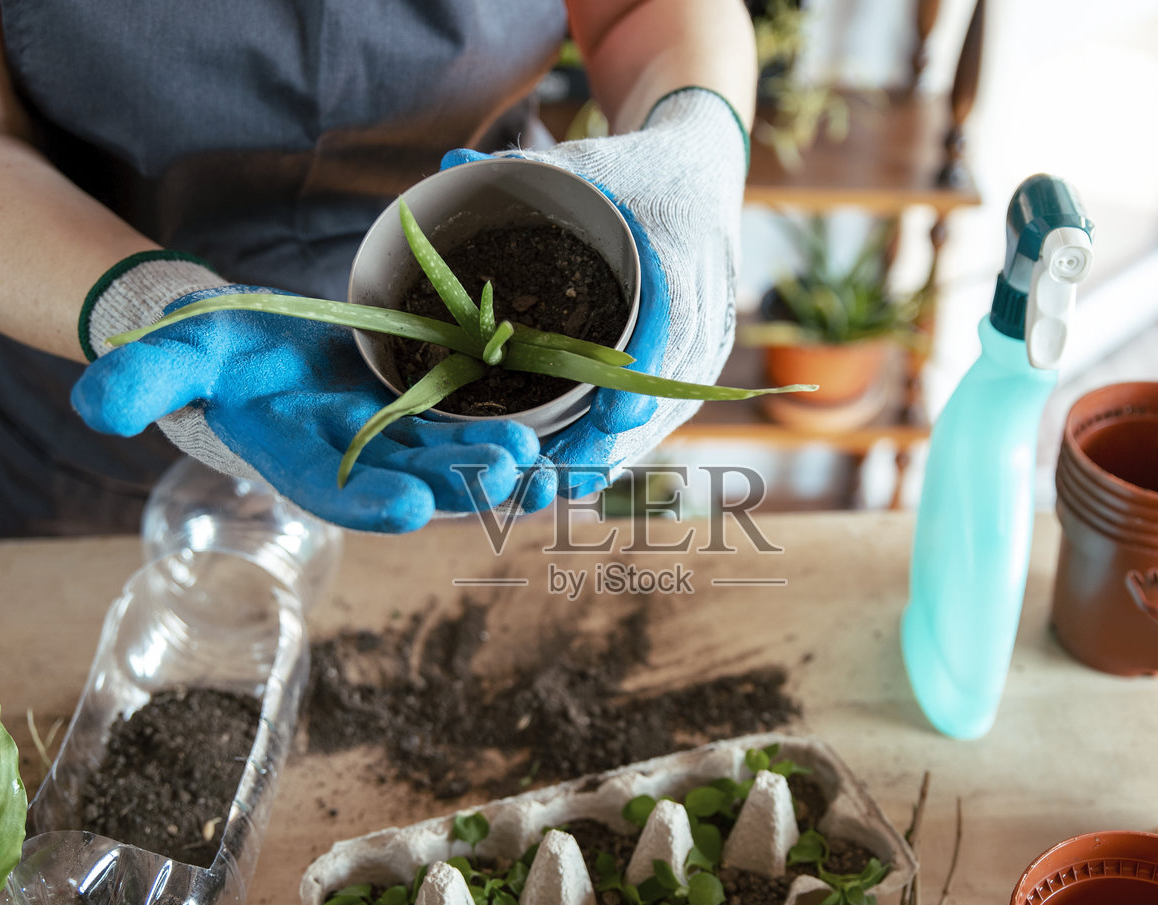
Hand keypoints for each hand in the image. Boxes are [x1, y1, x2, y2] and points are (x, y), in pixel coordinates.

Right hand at [71, 286, 538, 531]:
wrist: (276, 347)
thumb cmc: (224, 353)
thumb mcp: (184, 351)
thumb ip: (145, 376)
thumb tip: (91, 406)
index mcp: (302, 459)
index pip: (333, 488)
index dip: (369, 497)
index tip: (410, 503)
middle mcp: (365, 464)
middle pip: (417, 477)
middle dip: (461, 477)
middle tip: (507, 465)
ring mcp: (411, 443)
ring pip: (465, 460)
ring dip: (508, 462)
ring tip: (549, 453)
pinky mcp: (447, 416)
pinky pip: (495, 431)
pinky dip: (538, 439)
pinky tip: (585, 439)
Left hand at [445, 87, 746, 499]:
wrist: (700, 176)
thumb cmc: (634, 174)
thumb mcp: (587, 161)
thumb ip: (523, 168)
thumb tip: (449, 170)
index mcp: (682, 249)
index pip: (673, 319)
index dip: (642, 371)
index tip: (610, 417)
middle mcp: (707, 306)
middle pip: (668, 386)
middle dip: (612, 438)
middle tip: (552, 477)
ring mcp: (707, 343)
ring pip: (667, 413)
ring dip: (612, 455)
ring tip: (550, 489)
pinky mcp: (696, 367)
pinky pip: (665, 417)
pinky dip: (621, 448)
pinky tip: (575, 476)